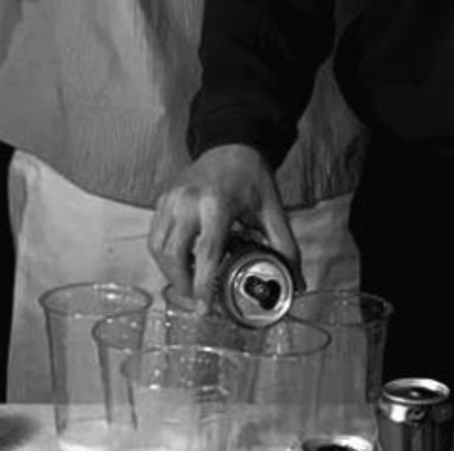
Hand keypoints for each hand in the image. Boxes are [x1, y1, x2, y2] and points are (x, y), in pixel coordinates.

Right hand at [149, 144, 300, 306]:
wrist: (231, 144)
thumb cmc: (251, 178)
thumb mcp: (272, 210)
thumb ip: (285, 247)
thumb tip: (298, 284)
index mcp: (216, 204)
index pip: (205, 253)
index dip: (202, 286)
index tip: (205, 310)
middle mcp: (188, 201)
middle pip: (173, 255)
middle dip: (183, 285)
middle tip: (198, 301)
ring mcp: (171, 198)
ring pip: (158, 248)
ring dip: (170, 272)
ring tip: (191, 283)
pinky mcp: (163, 199)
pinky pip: (155, 235)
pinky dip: (164, 256)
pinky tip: (183, 262)